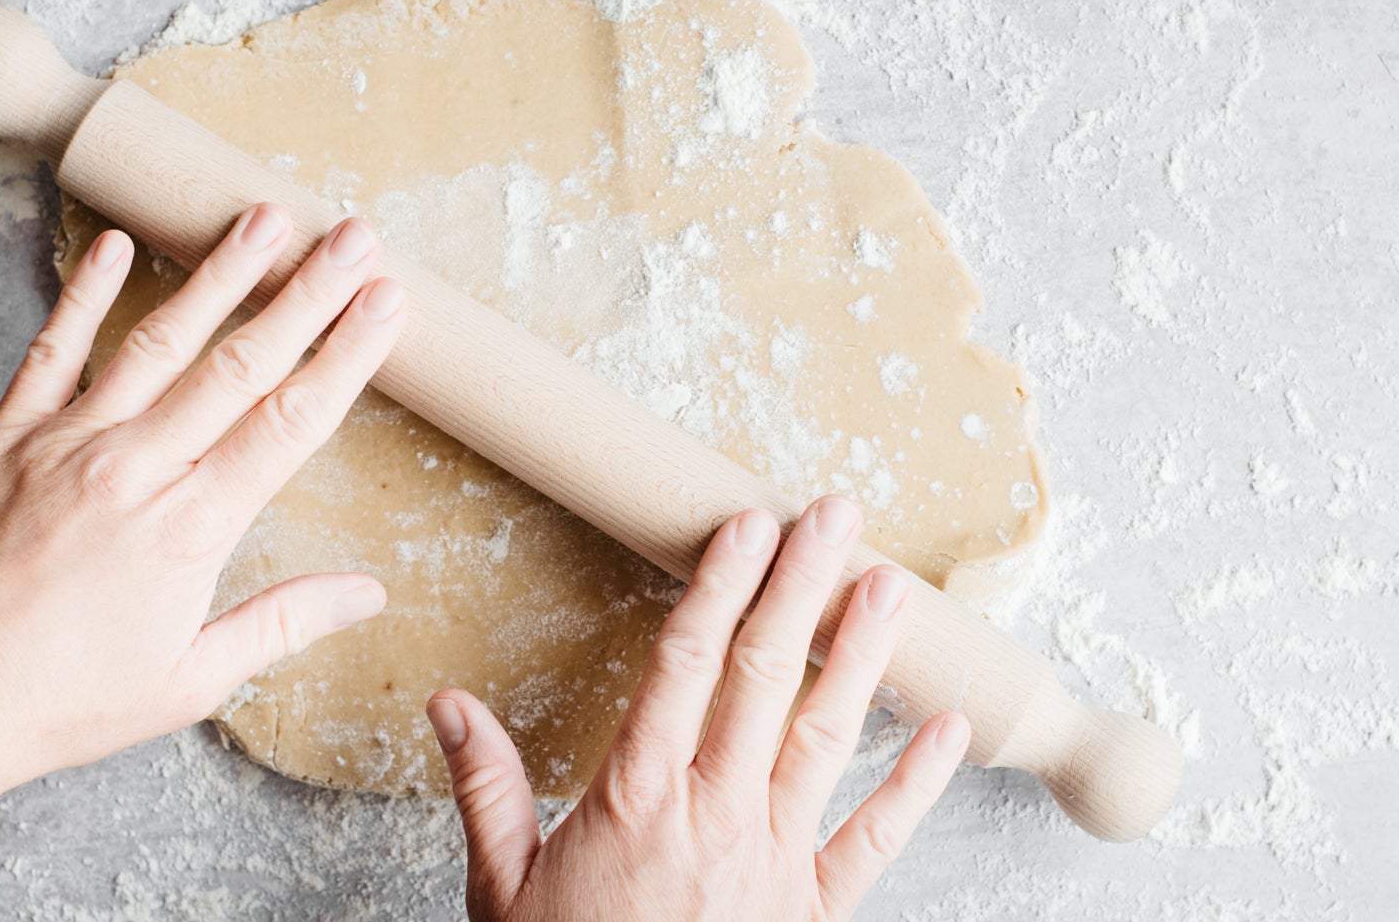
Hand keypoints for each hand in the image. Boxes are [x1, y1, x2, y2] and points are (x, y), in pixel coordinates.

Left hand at [0, 202, 405, 919]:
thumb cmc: (67, 701)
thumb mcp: (191, 681)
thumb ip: (284, 623)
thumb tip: (369, 594)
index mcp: (190, 529)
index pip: (290, 422)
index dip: (346, 355)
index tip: (387, 304)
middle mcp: (135, 470)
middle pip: (240, 364)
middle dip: (306, 293)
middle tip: (354, 237)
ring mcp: (67, 444)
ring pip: (158, 340)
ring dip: (217, 275)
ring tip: (266, 218)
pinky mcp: (7, 438)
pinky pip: (53, 350)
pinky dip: (83, 293)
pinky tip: (115, 244)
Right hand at [425, 496, 972, 921]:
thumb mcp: (502, 888)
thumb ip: (487, 789)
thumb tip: (450, 705)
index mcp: (635, 801)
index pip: (681, 668)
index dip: (717, 589)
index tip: (744, 526)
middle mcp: (713, 817)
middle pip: (763, 680)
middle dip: (799, 589)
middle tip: (832, 516)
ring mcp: (772, 861)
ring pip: (826, 739)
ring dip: (860, 656)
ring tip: (890, 587)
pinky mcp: (814, 909)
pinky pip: (875, 838)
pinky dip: (916, 783)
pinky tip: (949, 728)